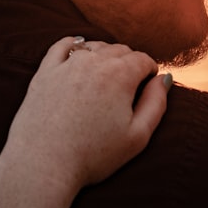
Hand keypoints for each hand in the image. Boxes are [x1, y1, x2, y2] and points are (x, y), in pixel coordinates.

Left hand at [0, 37, 170, 207]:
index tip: (147, 87)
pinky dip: (74, 44)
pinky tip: (78, 48)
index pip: (143, 59)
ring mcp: (66, 63)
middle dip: (130, 63)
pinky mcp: (45, 71)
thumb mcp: (138, 136)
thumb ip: (157, 103)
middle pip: (120, 50)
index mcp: (120, 74)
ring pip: (94, 46)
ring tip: (106, 76)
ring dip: (105, 55)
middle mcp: (94, 61)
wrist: (43, 163)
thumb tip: (164, 78)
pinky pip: (62, 46)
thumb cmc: (93, 155)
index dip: (150, 72)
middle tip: (129, 86)